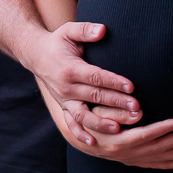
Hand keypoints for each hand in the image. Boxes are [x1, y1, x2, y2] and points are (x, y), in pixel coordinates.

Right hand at [30, 21, 141, 146]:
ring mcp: (64, 100)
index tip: (131, 86)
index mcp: (70, 69)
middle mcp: (66, 87)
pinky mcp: (63, 107)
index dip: (113, 81)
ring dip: (101, 123)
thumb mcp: (69, 31)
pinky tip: (94, 142)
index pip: (96, 76)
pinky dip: (80, 134)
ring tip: (118, 128)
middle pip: (95, 97)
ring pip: (84, 115)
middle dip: (116, 103)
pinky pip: (71, 124)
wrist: (36, 55)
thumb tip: (102, 29)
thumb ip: (85, 30)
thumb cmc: (58, 42)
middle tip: (137, 108)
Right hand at [69, 111, 172, 170]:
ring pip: (157, 157)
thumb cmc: (89, 119)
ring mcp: (128, 159)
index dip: (165, 128)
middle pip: (156, 147)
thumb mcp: (99, 111)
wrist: (79, 136)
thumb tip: (139, 111)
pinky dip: (167, 164)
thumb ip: (116, 110)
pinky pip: (151, 165)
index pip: (147, 134)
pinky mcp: (130, 161)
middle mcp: (125, 153)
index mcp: (119, 140)